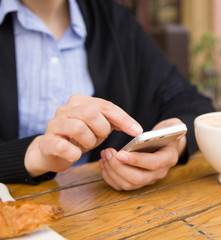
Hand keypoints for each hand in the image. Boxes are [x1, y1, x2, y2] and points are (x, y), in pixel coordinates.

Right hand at [24, 94, 142, 176]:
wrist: (53, 151)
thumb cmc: (81, 136)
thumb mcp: (99, 126)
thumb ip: (115, 121)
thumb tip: (136, 128)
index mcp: (80, 101)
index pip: (106, 106)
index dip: (123, 119)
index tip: (137, 131)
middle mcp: (65, 109)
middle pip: (91, 113)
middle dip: (102, 129)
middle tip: (101, 137)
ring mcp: (54, 124)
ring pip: (78, 128)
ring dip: (89, 141)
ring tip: (87, 145)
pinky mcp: (47, 142)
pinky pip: (64, 147)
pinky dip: (74, 153)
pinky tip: (76, 154)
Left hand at [99, 118, 186, 190]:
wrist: (165, 143)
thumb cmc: (166, 133)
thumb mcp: (173, 126)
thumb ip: (173, 126)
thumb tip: (173, 129)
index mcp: (168, 158)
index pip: (152, 164)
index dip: (136, 160)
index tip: (119, 153)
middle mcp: (159, 173)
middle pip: (138, 179)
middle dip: (119, 167)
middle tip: (108, 153)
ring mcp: (148, 179)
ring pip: (128, 184)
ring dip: (112, 171)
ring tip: (104, 155)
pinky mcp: (138, 182)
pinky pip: (121, 186)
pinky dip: (109, 177)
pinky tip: (103, 163)